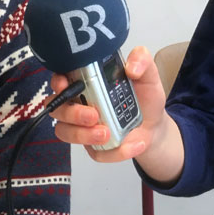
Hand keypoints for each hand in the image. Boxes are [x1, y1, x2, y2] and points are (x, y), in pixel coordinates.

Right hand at [47, 46, 183, 181]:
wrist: (155, 125)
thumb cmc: (144, 97)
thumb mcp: (148, 75)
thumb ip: (142, 61)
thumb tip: (131, 67)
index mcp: (87, 82)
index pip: (61, 80)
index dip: (58, 82)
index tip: (65, 84)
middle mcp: (79, 104)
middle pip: (58, 109)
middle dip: (71, 113)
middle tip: (93, 115)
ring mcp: (83, 127)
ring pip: (66, 133)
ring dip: (83, 135)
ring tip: (107, 133)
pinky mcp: (94, 147)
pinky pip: (95, 153)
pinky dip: (115, 152)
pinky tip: (134, 144)